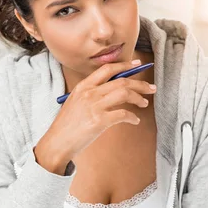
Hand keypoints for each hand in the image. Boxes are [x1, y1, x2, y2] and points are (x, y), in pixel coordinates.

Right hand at [34, 59, 155, 170]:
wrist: (57, 143)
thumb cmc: (67, 126)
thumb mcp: (75, 103)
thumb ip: (91, 94)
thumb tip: (114, 90)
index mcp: (83, 86)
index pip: (107, 69)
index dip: (125, 65)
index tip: (137, 64)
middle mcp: (89, 93)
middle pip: (121, 81)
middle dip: (140, 83)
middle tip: (151, 88)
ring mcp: (94, 106)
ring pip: (125, 93)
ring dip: (139, 97)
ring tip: (144, 103)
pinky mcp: (99, 121)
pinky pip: (123, 114)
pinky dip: (133, 117)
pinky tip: (135, 121)